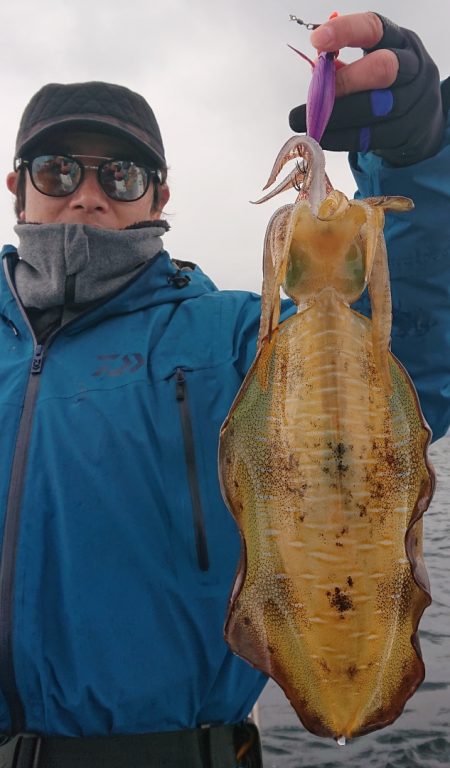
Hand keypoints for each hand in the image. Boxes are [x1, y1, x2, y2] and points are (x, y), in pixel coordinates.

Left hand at [289, 12, 445, 165]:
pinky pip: (372, 136)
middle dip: (346, 82)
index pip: (373, 28)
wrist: (418, 123)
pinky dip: (343, 138)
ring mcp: (415, 100)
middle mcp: (412, 66)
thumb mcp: (368, 66)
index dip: (345, 32)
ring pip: (374, 108)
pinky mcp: (409, 130)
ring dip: (337, 116)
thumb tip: (316, 71)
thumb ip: (342, 65)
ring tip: (311, 124)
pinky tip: (324, 138)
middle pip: (383, 69)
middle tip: (316, 96)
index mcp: (398, 41)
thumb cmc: (383, 88)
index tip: (317, 40)